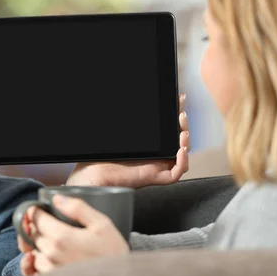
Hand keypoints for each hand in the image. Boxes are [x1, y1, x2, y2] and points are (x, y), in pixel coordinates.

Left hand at [18, 195, 128, 275]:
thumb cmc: (113, 255)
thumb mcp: (102, 225)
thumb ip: (78, 208)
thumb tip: (57, 199)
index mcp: (61, 237)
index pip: (36, 218)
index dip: (35, 211)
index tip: (40, 210)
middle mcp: (51, 255)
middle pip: (33, 234)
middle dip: (37, 227)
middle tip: (49, 225)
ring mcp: (49, 271)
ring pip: (33, 252)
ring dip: (39, 246)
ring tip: (54, 244)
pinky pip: (34, 272)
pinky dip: (35, 264)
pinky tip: (45, 260)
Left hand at [67, 93, 190, 188]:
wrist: (91, 175)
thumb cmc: (98, 158)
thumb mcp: (115, 134)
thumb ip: (128, 121)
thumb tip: (132, 97)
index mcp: (147, 146)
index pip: (165, 129)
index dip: (174, 115)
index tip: (178, 99)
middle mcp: (154, 156)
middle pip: (177, 139)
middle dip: (182, 124)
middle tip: (180, 113)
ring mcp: (156, 167)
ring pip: (181, 155)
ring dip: (185, 141)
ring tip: (182, 131)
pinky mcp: (155, 178)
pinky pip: (177, 172)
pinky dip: (183, 161)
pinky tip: (180, 150)